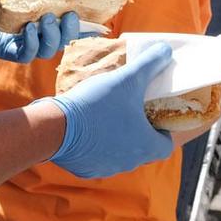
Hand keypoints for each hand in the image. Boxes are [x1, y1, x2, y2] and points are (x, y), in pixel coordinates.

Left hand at [0, 0, 95, 62]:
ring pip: (47, 51)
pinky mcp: (3, 48)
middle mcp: (30, 31)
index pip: (65, 25)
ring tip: (47, 19)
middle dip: (71, 32)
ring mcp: (17, 42)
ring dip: (53, 38)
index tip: (93, 18)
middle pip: (61, 42)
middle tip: (69, 15)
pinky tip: (29, 29)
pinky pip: (26, 55)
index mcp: (37, 15)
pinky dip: (32, 43)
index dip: (81, 26)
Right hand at [46, 42, 177, 177]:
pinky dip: (97, 147)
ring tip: (109, 118)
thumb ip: (149, 64)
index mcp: (145, 146)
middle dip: (140, 133)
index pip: (165, 146)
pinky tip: (89, 129)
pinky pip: (98, 159)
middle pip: (143, 151)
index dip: (164, 131)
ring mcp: (107, 169)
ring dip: (118, 141)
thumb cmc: (97, 105)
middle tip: (132, 112)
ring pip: (120, 156)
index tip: (155, 117)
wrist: (55, 126)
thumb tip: (165, 50)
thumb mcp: (127, 79)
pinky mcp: (86, 170)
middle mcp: (129, 163)